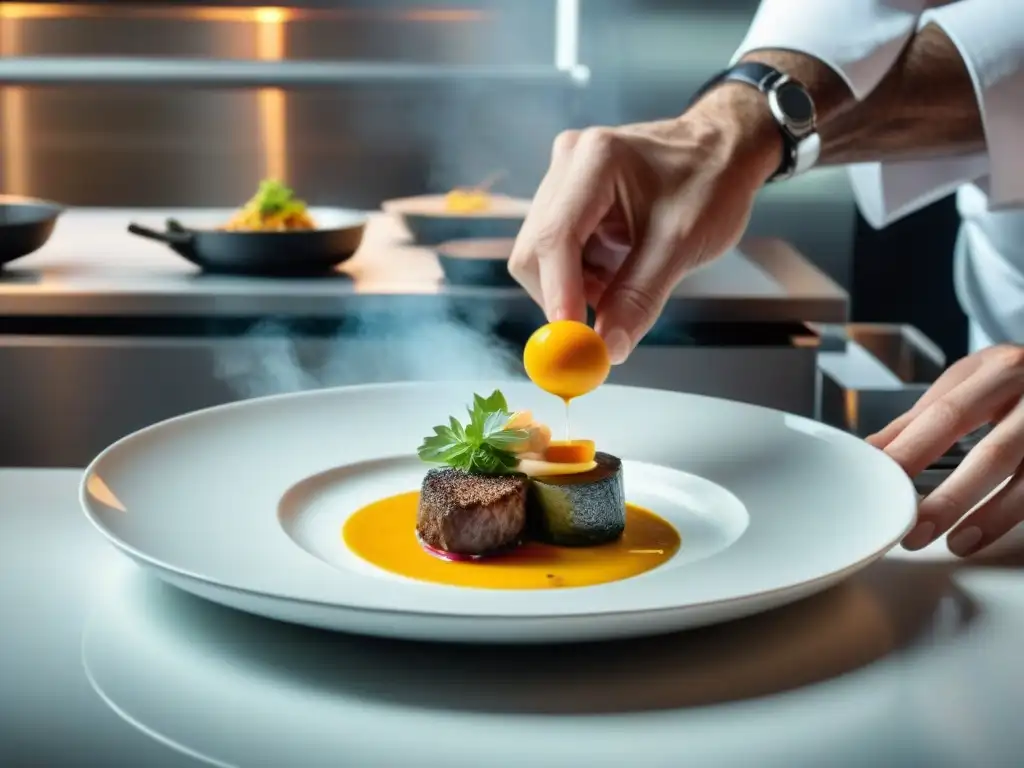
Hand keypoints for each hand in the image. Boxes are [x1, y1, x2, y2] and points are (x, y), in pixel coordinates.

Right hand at [508, 84, 781, 363]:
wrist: (724, 150)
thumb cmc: (711, 183)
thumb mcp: (682, 245)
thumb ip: (640, 298)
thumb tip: (608, 348)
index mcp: (596, 160)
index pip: (554, 238)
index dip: (558, 295)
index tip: (572, 343)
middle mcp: (568, 162)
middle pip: (535, 250)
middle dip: (562, 297)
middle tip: (598, 330)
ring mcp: (563, 177)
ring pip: (542, 255)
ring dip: (575, 287)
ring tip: (625, 285)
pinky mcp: (566, 195)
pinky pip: (556, 250)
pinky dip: (582, 275)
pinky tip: (618, 269)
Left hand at [868, 344, 1023, 556]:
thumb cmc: (1014, 378)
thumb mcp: (970, 381)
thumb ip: (921, 417)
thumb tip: (874, 451)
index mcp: (1000, 372)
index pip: (948, 415)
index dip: (913, 451)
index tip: (882, 482)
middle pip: (993, 454)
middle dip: (951, 498)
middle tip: (915, 531)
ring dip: (990, 518)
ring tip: (956, 544)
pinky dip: (1014, 516)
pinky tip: (989, 535)